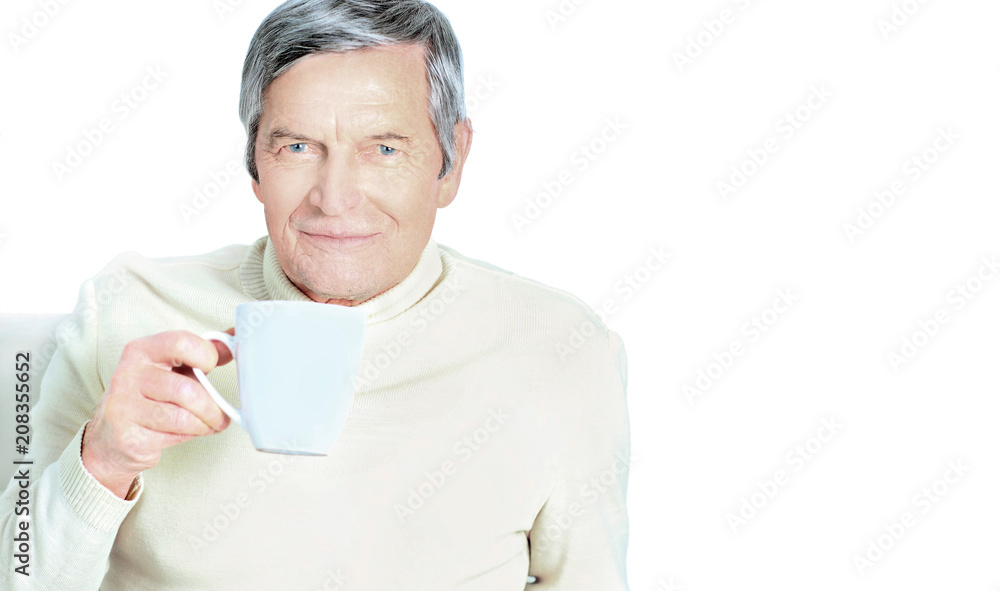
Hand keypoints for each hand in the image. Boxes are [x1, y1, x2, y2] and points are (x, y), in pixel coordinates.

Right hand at [81, 328, 234, 498]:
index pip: (182, 343)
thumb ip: (203, 353)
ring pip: (183, 417)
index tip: (209, 368)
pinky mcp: (127, 435)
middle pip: (188, 390)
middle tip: (220, 415)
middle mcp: (129, 374)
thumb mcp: (173, 368)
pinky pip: (172, 436)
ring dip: (205, 425)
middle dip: (212, 408)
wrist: (111, 435)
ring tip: (209, 424)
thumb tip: (234, 336)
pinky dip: (190, 436)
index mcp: (142, 350)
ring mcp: (123, 406)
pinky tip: (189, 432)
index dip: (206, 356)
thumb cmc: (150, 396)